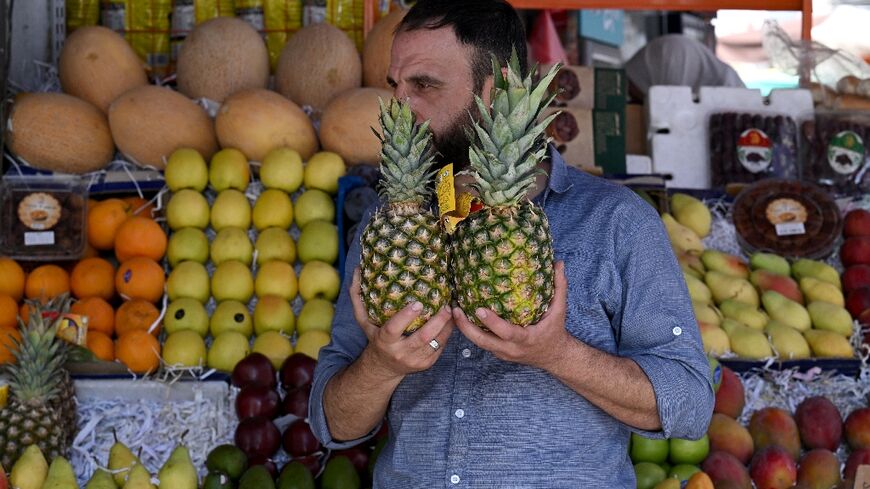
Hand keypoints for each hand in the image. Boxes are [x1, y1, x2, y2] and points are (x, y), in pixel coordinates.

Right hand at [350, 268, 453, 379]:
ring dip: (447, 326)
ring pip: (436, 342)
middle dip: (437, 321)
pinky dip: (447, 334)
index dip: (406, 316)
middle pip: (422, 337)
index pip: (394, 328)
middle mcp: (399, 352)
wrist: (383, 368)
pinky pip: (440, 348)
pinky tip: (451, 322)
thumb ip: (358, 297)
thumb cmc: (374, 337)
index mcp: (384, 340)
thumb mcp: (363, 320)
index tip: (418, 303)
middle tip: (446, 306)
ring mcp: (414, 360)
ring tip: (451, 311)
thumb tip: (357, 270)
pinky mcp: (426, 365)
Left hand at [453, 261, 571, 370]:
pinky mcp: (497, 352)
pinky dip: (471, 331)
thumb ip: (559, 287)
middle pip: (483, 342)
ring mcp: (502, 352)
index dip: (492, 322)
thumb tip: (558, 263)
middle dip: (467, 327)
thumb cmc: (555, 331)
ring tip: (454, 311)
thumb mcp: (560, 310)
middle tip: (455, 310)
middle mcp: (511, 348)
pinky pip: (482, 342)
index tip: (480, 309)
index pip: (507, 332)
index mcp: (526, 339)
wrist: (554, 356)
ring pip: (478, 343)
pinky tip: (463, 317)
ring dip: (464, 329)